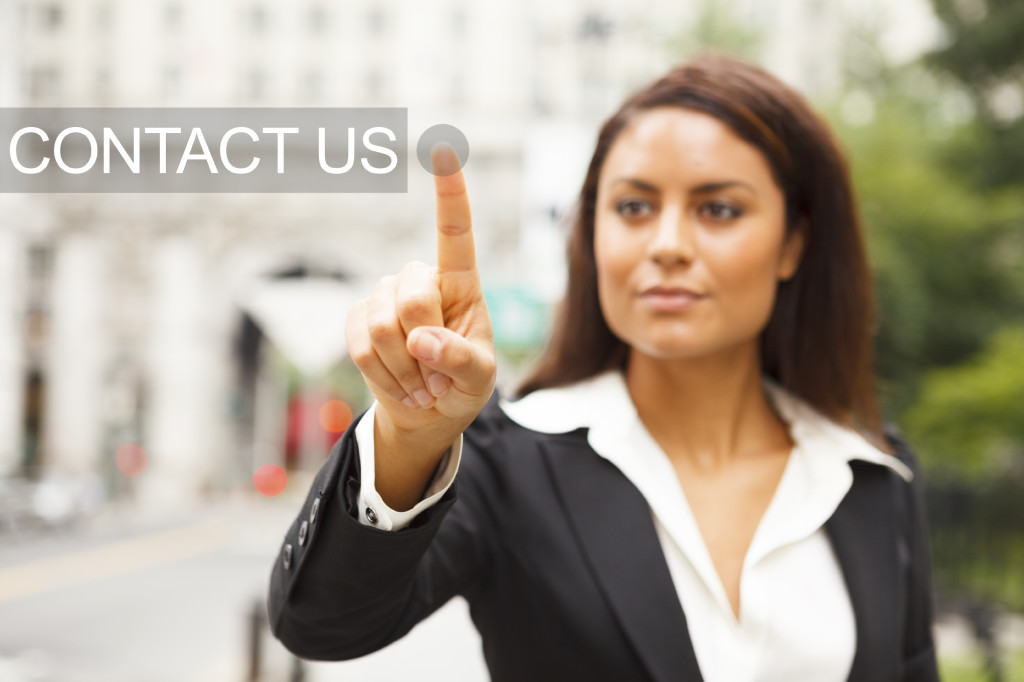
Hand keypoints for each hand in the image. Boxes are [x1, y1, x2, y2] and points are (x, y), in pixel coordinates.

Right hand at [345, 143, 495, 443]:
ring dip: (403, 369)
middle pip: (413, 297)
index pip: (455, 231)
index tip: (443, 148)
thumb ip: (459, 359)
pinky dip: (381, 374)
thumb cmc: (463, 386)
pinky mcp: (358, 318)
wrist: (426, 413)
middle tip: (438, 377)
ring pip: (382, 325)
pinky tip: (400, 384)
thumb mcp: (480, 379)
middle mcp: (420, 280)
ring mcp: (384, 296)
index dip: (449, 192)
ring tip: (422, 383)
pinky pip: (359, 345)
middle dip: (424, 346)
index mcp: (461, 283)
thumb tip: (420, 341)